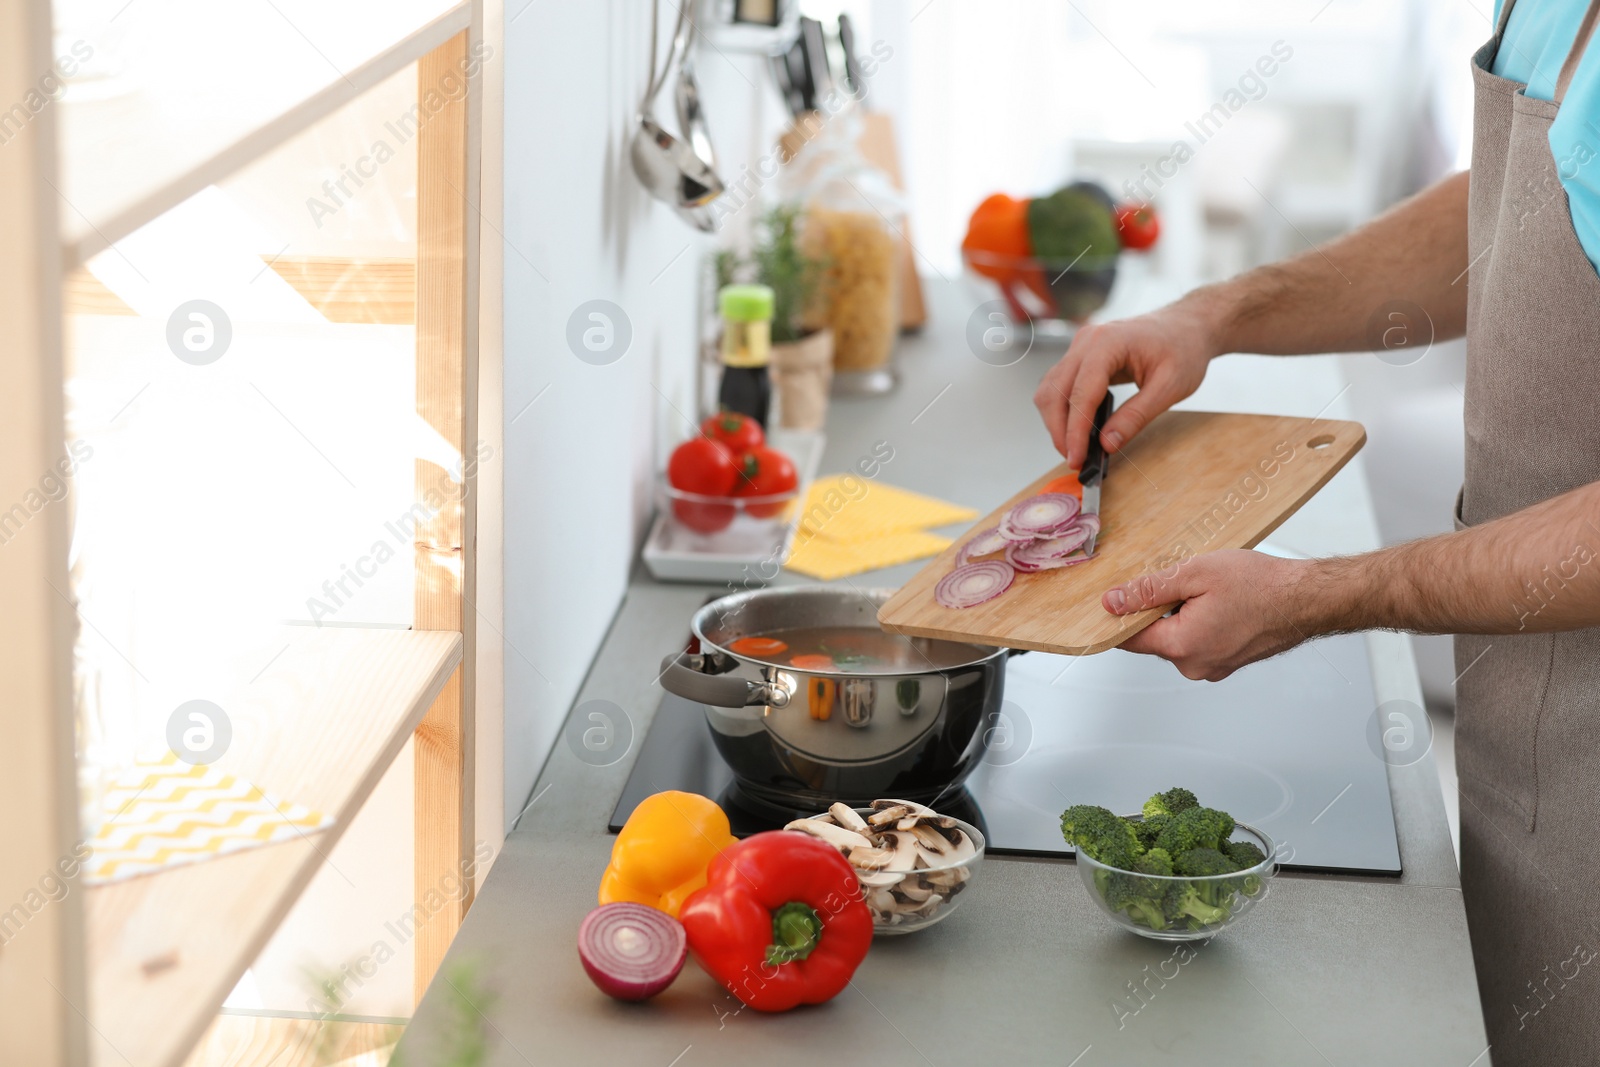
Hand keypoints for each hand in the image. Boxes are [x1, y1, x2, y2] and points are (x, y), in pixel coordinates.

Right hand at [1033, 296, 1222, 469]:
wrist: (1186, 326)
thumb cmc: (1183, 348)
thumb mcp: (1169, 388)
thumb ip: (1136, 416)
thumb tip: (1107, 444)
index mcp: (1108, 342)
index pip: (1080, 392)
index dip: (1075, 430)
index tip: (1077, 458)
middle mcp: (1087, 341)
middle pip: (1054, 392)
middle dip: (1060, 430)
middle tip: (1075, 459)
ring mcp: (1081, 347)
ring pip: (1050, 390)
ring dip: (1056, 422)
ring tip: (1075, 447)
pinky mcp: (1081, 356)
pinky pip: (1059, 385)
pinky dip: (1063, 410)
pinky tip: (1077, 428)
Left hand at [1102, 550, 1321, 680]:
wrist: (1307, 599)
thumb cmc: (1261, 586)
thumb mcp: (1194, 574)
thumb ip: (1148, 590)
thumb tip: (1113, 602)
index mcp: (1182, 647)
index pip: (1129, 638)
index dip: (1120, 616)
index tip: (1119, 598)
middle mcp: (1195, 666)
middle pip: (1154, 637)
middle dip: (1158, 610)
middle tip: (1179, 582)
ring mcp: (1214, 667)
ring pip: (1178, 638)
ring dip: (1181, 615)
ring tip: (1206, 591)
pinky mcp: (1227, 662)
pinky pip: (1199, 642)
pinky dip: (1200, 623)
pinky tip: (1218, 603)